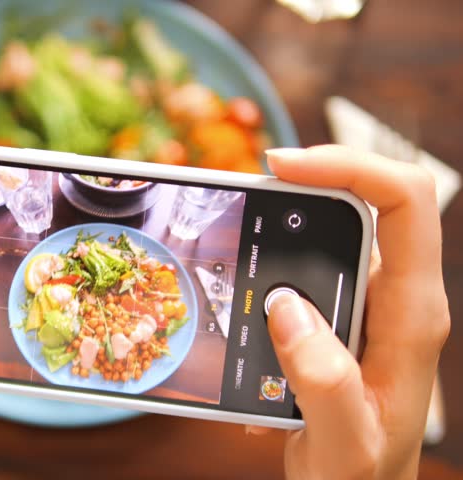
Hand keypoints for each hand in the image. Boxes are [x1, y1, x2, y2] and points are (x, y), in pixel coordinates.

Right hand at [256, 145, 449, 479]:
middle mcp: (397, 297)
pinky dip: (276, 254)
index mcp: (411, 315)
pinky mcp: (345, 313)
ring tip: (237, 239)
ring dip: (285, 220)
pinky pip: (314, 260)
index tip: (282, 166)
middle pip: (370, 198)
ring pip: (337, 228)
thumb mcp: (342, 443)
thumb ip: (323, 381)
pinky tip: (246, 285)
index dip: (350, 165)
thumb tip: (286, 306)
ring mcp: (371, 302)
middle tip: (247, 192)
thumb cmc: (360, 476)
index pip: (404, 203)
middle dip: (308, 181)